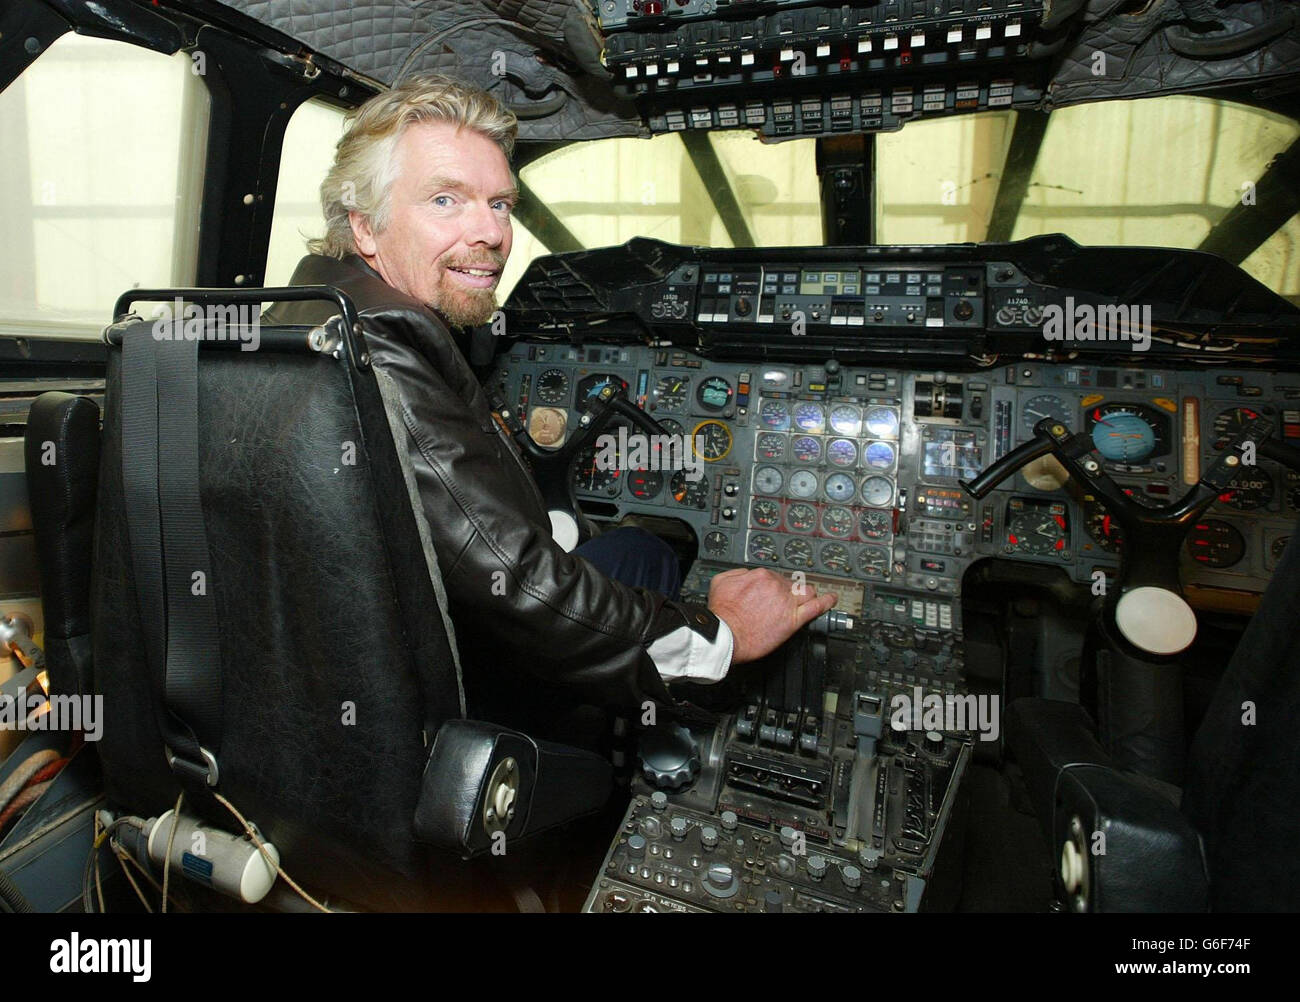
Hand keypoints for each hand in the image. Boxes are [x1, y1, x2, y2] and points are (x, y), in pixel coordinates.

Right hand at [707, 567, 837, 664]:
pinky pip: (816, 607)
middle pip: (791, 584)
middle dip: (789, 591)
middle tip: (784, 600)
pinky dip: (826, 602)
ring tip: (809, 599)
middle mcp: (776, 586)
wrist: (725, 636)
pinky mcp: (793, 620)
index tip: (770, 592)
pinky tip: (831, 600)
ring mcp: (787, 603)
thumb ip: (737, 573)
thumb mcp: (720, 582)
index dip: (773, 585)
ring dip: (807, 595)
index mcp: (760, 576)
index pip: (774, 576)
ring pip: (806, 592)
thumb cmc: (722, 614)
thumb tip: (747, 574)